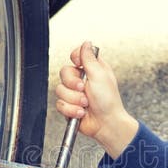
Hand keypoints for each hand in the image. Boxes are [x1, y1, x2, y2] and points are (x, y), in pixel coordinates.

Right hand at [56, 41, 137, 157]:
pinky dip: (71, 110)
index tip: (78, 64)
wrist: (106, 124)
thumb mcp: (100, 75)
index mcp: (92, 68)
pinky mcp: (69, 106)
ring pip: (60, 90)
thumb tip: (86, 43)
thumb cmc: (108, 101)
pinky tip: (81, 112)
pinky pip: (60, 104)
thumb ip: (89, 58)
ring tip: (86, 104)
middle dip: (72, 83)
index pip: (76, 55)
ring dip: (73, 99)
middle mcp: (82, 79)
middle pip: (64, 72)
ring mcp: (74, 93)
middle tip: (84, 89)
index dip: (75, 58)